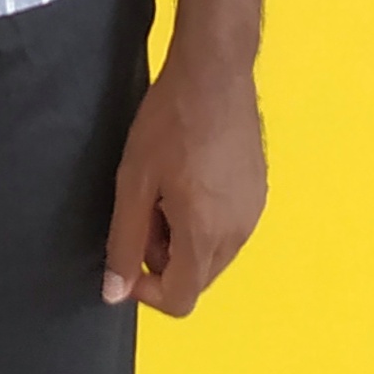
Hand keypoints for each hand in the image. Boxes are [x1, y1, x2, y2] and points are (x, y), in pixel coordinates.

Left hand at [102, 48, 266, 313]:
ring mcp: (254, 212)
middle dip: (163, 261)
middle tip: (142, 212)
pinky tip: (187, 180)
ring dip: (183, 240)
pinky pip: (228, 228)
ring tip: (162, 192)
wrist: (214, 74)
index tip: (125, 256)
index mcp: (206, 236)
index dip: (146, 292)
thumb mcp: (133, 183)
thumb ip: (124, 243)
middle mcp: (238, 233)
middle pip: (198, 279)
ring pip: (213, 254)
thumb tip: (114, 294)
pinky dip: (203, 221)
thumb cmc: (167, 125)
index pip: (181, 299)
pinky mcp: (259, 192)